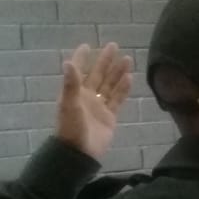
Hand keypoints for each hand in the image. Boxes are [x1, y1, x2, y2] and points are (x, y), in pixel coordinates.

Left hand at [55, 43, 132, 159]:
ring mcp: (100, 106)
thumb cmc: (71, 128)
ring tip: (127, 59)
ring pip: (110, 85)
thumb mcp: (69, 105)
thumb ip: (71, 84)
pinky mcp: (110, 116)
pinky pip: (118, 99)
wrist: (80, 152)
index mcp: (75, 92)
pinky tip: (130, 78)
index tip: (88, 46)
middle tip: (114, 46)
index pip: (79, 71)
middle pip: (98, 75)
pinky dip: (123, 89)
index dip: (83, 58)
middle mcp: (87, 96)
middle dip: (105, 61)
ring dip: (118, 72)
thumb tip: (68, 62)